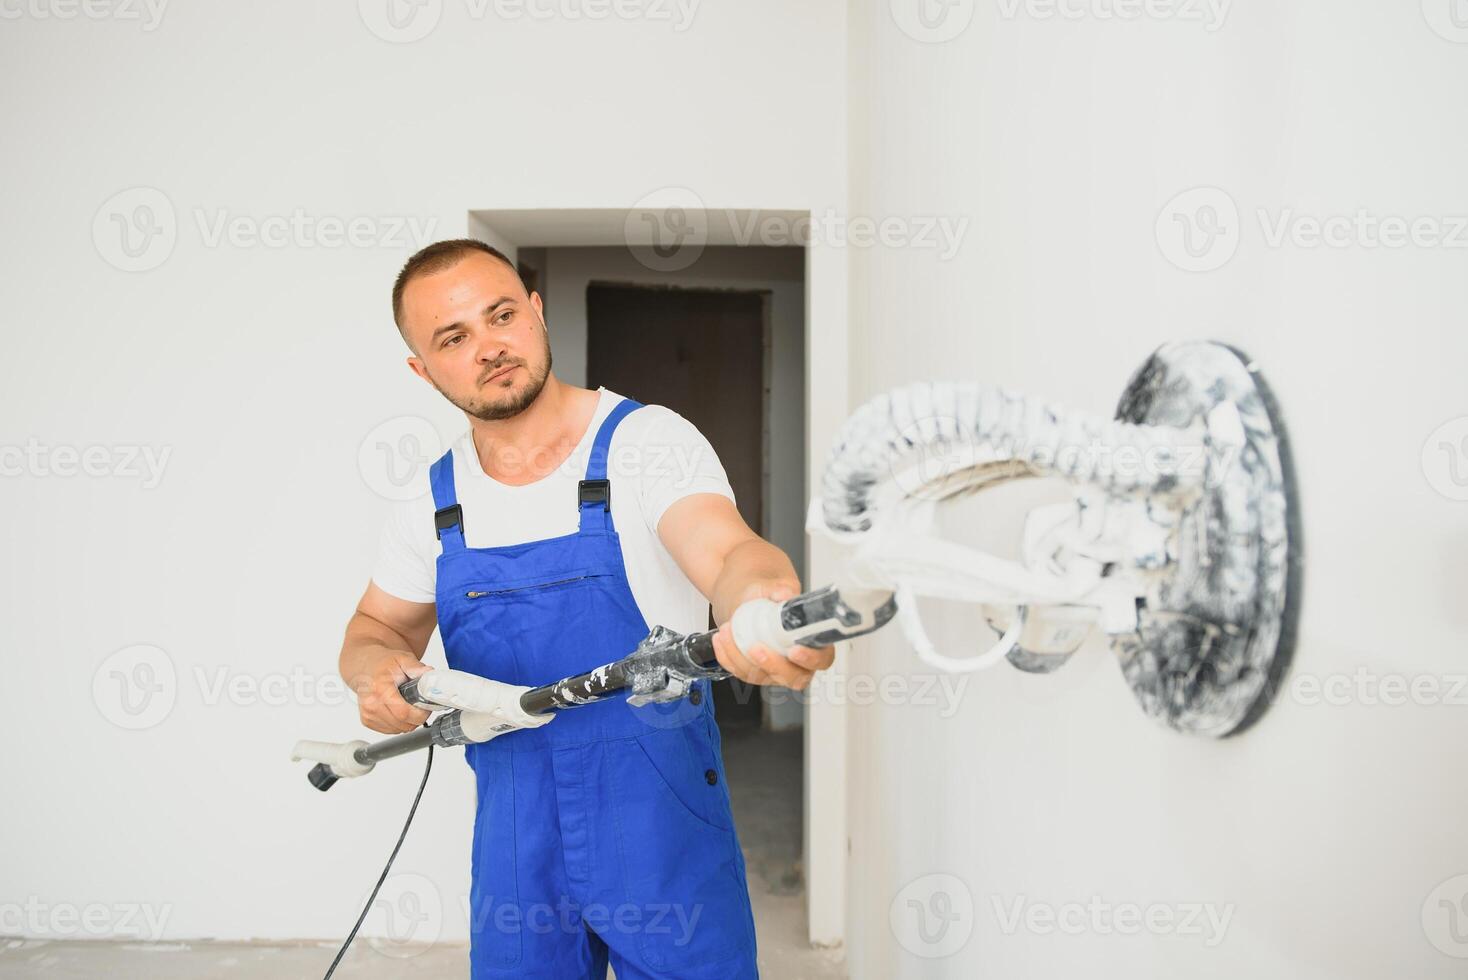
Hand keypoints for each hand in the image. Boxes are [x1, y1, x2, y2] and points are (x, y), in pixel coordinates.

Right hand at [351, 651, 432, 733]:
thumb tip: (429, 673)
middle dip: (417, 717)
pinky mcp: (367, 721)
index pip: (403, 713)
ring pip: (398, 730)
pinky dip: (399, 723)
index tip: (427, 706)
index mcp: (380, 689)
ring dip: (409, 721)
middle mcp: (371, 703)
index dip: (420, 713)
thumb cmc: (383, 664)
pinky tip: (399, 709)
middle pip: (403, 724)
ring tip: (409, 705)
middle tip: (420, 704)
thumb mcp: (402, 659)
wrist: (366, 666)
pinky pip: (391, 730)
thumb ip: (416, 667)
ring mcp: (368, 714)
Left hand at [710, 582, 835, 689]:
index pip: (822, 658)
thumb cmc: (766, 589)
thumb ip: (781, 589)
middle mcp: (796, 659)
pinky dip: (728, 657)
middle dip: (773, 666)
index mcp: (812, 638)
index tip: (795, 650)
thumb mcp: (775, 583)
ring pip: (761, 677)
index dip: (812, 659)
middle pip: (794, 678)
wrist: (746, 591)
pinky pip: (741, 671)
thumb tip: (785, 595)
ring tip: (728, 630)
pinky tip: (721, 639)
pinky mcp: (753, 669)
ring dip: (741, 658)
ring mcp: (774, 667)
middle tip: (756, 647)